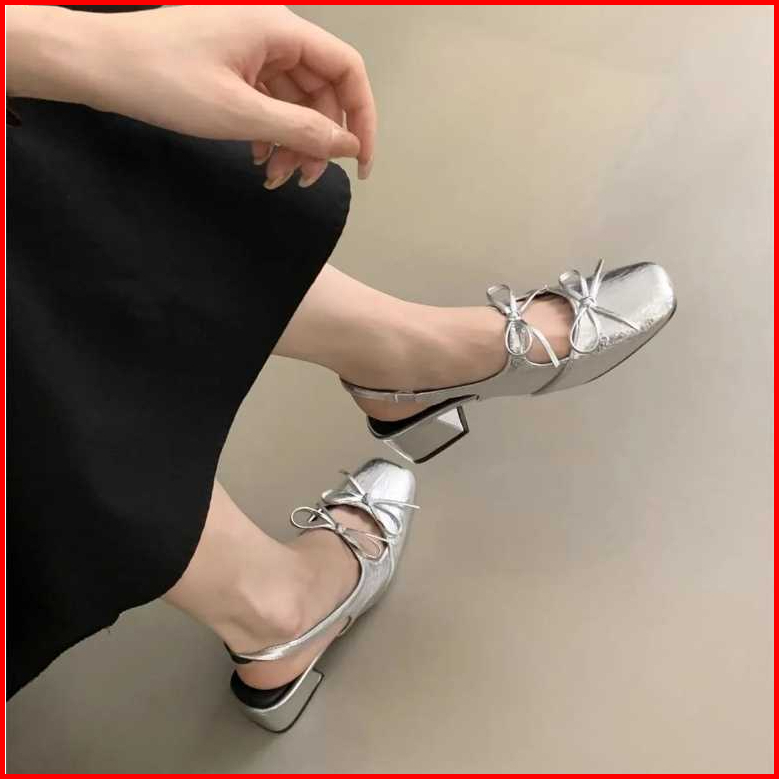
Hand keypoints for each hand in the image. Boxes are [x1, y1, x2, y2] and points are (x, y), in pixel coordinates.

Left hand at [6, 5, 375, 186]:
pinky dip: (271, 133)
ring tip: (274, 177)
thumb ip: (302, 130)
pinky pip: (270, 101)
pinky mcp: (234, 65)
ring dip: (292, 143)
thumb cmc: (162, 79)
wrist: (100, 66)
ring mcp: (251, 49)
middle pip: (321, 91)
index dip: (362, 117)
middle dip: (318, 140)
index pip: (347, 70)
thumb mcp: (240, 113)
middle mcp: (272, 34)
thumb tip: (348, 145)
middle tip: (303, 180)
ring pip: (295, 102)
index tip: (359, 161)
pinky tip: (258, 158)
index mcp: (280, 30)